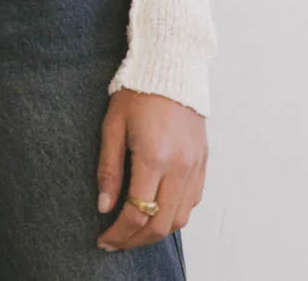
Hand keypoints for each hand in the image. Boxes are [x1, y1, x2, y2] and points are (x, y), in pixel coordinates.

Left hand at [95, 88, 207, 251]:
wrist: (170, 66)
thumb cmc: (137, 92)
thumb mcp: (113, 125)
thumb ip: (109, 169)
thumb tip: (104, 206)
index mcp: (154, 157)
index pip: (136, 213)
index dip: (118, 233)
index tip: (103, 240)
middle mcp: (179, 166)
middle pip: (160, 225)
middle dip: (135, 240)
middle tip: (116, 242)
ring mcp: (195, 165)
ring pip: (180, 219)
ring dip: (156, 231)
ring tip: (134, 230)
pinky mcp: (203, 161)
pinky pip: (193, 201)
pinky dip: (175, 214)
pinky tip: (157, 210)